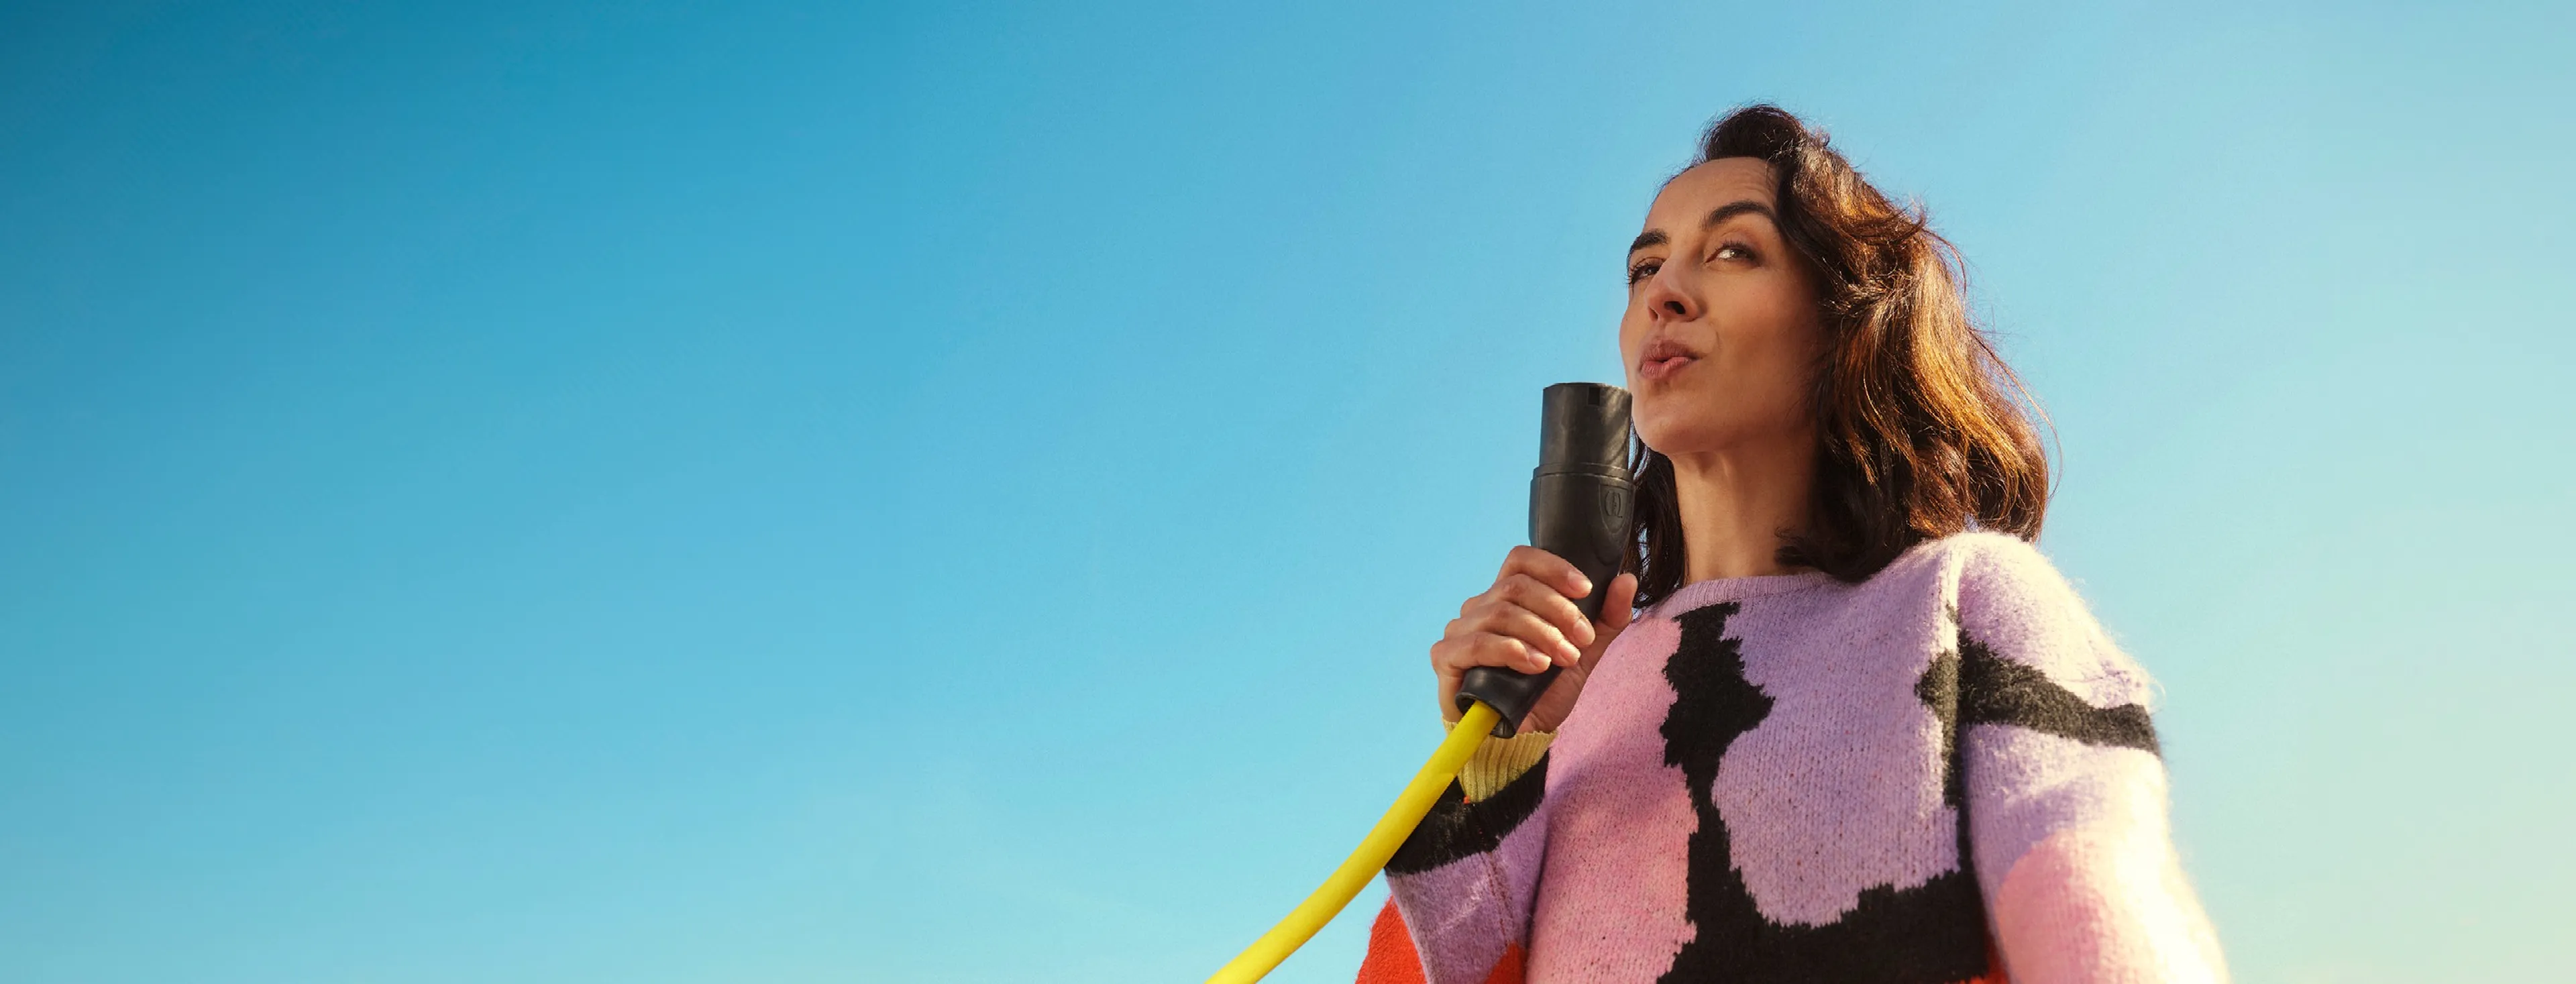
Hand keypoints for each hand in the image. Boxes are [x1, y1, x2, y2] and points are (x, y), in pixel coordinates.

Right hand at [1430, 546, 1639, 734]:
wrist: (1521, 737)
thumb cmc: (1544, 691)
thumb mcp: (1584, 654)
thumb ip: (1605, 619)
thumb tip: (1627, 580)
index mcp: (1507, 598)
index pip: (1521, 560)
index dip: (1553, 568)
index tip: (1586, 590)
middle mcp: (1479, 607)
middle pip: (1515, 586)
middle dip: (1558, 611)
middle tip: (1583, 640)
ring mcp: (1459, 630)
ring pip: (1500, 613)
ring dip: (1541, 633)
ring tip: (1564, 658)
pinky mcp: (1446, 658)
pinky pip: (1478, 643)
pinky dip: (1512, 650)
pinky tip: (1536, 665)